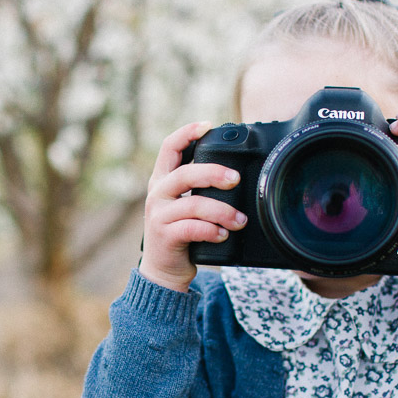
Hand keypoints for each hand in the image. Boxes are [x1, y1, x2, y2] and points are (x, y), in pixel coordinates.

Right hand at [139, 121, 247, 292]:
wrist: (163, 271)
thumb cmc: (181, 233)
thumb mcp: (184, 205)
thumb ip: (198, 188)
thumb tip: (235, 173)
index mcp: (162, 181)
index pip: (169, 148)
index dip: (187, 133)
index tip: (208, 126)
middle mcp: (157, 194)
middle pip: (185, 174)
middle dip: (214, 173)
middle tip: (236, 180)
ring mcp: (159, 216)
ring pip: (194, 205)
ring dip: (222, 211)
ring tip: (240, 220)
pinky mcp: (165, 237)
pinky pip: (193, 229)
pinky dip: (212, 231)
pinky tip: (223, 235)